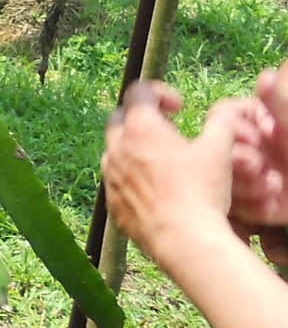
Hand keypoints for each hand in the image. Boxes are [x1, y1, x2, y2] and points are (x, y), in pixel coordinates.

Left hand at [102, 81, 248, 268]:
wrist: (184, 240)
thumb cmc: (201, 192)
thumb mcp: (218, 150)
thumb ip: (219, 124)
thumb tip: (222, 114)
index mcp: (140, 128)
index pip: (137, 92)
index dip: (159, 93)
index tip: (178, 108)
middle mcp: (117, 148)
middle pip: (119, 119)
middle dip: (140, 119)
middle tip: (166, 133)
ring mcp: (110, 176)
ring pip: (114, 152)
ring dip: (132, 150)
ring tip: (161, 163)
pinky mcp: (111, 203)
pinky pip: (115, 182)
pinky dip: (130, 179)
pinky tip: (155, 191)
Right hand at [231, 64, 287, 224]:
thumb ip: (280, 104)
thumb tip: (266, 74)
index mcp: (258, 122)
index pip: (223, 117)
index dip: (231, 129)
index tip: (253, 140)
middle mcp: (249, 147)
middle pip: (216, 151)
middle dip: (235, 163)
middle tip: (259, 169)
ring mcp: (249, 177)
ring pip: (222, 181)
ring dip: (245, 186)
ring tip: (274, 188)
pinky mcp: (254, 206)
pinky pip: (236, 208)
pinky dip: (253, 208)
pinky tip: (272, 205)